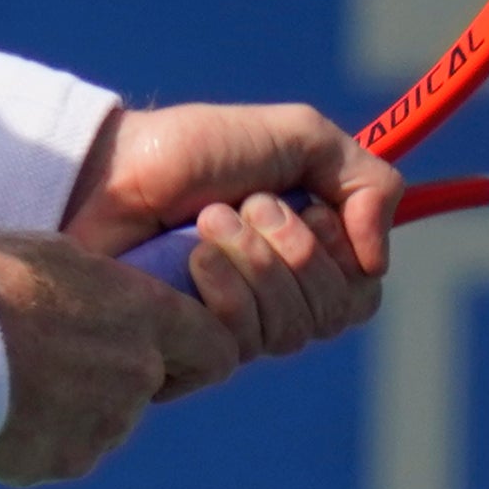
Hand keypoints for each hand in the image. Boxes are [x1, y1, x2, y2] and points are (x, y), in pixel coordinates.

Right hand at [0, 230, 240, 487]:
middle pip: (146, 387)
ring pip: (103, 422)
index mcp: (144, 314)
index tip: (164, 350)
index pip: (216, 350)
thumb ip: (97, 284)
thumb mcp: (50, 255)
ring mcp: (104, 426)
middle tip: (52, 355)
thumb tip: (103, 292)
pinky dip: (35, 438)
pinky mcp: (64, 463)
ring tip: (8, 377)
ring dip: (70, 408)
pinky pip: (61, 451)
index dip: (193, 352)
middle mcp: (137, 375)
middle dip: (110, 377)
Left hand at [58, 102, 398, 357]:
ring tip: (207, 221)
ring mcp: (231, 330)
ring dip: (254, 261)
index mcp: (305, 258)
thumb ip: (367, 179)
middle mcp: (274, 301)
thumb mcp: (298, 136)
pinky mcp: (190, 352)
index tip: (307, 205)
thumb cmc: (193, 151)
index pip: (362, 293)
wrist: (110, 170)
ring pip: (288, 330)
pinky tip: (189, 258)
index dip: (343, 253)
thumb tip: (378, 260)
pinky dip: (223, 289)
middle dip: (294, 250)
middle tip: (246, 204)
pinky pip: (240, 345)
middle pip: (330, 314)